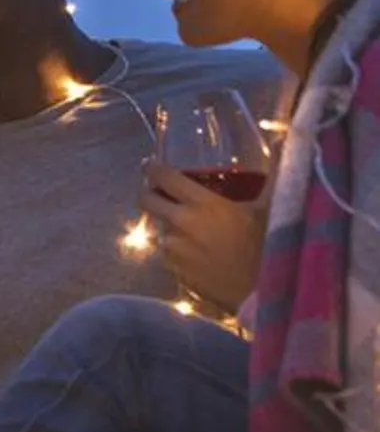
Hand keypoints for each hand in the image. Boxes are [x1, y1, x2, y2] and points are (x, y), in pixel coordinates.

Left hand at [140, 160, 266, 311]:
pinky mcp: (175, 273)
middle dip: (149, 193)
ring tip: (197, 230)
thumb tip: (285, 137)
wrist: (265, 294)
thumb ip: (274, 173)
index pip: (163, 177)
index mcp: (201, 204)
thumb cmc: (270, 246)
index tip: (151, 165)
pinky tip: (202, 253)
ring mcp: (174, 251)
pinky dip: (180, 250)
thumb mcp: (273, 207)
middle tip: (161, 192)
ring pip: (161, 229)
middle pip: (146, 201)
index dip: (153, 168)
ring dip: (172, 226)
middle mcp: (180, 225)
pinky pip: (170, 254)